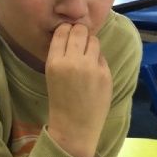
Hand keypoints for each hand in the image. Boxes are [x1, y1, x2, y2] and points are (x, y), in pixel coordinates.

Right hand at [45, 23, 111, 156]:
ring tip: (87, 55)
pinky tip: (93, 69)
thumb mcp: (52, 74)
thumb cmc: (60, 100)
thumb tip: (71, 33)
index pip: (62, 31)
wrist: (75, 126)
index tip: (68, 32)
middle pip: (79, 31)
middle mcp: (72, 61)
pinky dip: (98, 59)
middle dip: (80, 32)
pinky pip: (102, 56)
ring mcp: (91, 68)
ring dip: (90, 44)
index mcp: (54, 62)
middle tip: (80, 40)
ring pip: (93, 40)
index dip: (66, 29)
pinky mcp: (105, 74)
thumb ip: (60, 54)